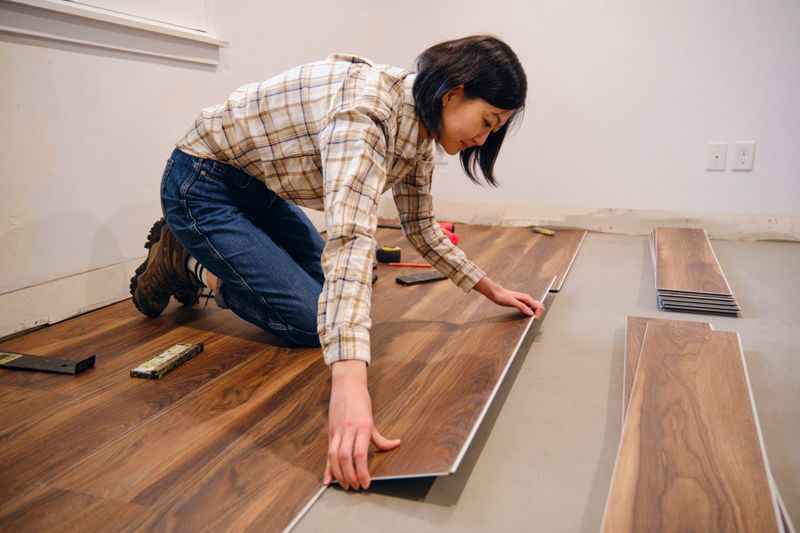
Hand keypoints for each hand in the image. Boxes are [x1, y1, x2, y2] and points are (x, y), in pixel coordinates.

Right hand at [324, 360, 400, 489]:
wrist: (346, 385)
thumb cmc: (360, 401)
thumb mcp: (372, 420)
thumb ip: (381, 437)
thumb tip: (396, 445)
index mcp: (362, 427)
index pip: (360, 454)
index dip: (362, 471)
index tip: (366, 483)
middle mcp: (348, 430)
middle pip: (345, 458)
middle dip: (350, 476)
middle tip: (355, 487)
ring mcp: (337, 431)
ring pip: (334, 456)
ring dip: (339, 474)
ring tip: (345, 485)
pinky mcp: (330, 432)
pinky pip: (328, 452)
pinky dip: (327, 467)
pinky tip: (327, 479)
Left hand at [473, 276, 544, 318]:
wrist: (495, 293)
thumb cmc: (502, 296)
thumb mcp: (512, 302)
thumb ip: (522, 307)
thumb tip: (530, 313)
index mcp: (526, 298)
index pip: (538, 306)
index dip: (538, 313)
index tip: (533, 318)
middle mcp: (526, 299)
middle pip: (539, 306)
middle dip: (539, 312)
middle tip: (533, 318)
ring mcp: (524, 301)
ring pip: (534, 307)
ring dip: (535, 312)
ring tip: (531, 318)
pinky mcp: (520, 303)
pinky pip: (529, 307)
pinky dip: (530, 311)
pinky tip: (527, 314)